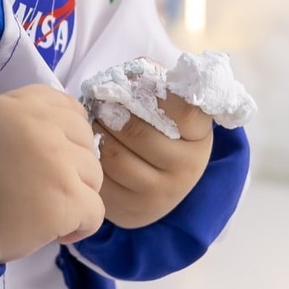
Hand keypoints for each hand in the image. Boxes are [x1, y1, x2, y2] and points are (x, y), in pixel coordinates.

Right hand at [0, 86, 104, 263]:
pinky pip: (95, 213)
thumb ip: (24, 126)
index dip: (65, 140)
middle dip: (70, 170)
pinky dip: (78, 228)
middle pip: (86, 144)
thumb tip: (68, 140)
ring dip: (73, 198)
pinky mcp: (65, 198)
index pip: (70, 110)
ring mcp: (56, 161)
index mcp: (17, 105)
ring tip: (38, 211)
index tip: (44, 162)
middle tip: (37, 190)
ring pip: (93, 178)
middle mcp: (40, 124)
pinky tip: (51, 232)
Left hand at [97, 91, 212, 229]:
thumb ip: (153, 81)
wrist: (159, 181)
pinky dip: (90, 161)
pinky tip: (90, 150)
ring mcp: (161, 195)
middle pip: (137, 133)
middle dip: (110, 113)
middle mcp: (187, 168)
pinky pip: (100, 181)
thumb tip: (125, 76)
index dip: (154, 93)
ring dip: (95, 134)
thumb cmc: (159, 128)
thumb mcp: (167, 103)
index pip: (183, 110)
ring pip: (114, 158)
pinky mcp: (133, 212)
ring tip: (92, 124)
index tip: (133, 86)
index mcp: (199, 135)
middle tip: (99, 103)